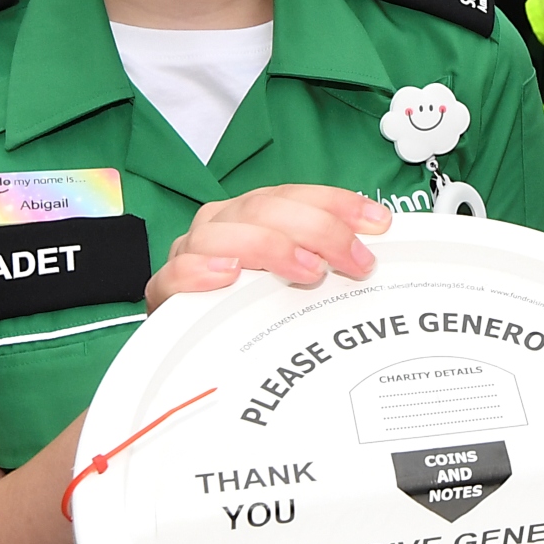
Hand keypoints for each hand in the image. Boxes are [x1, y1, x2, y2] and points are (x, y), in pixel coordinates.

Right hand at [145, 184, 389, 309]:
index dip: (337, 203)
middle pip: (265, 208)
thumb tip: (370, 257)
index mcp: (252, 213)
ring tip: (307, 270)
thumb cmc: (250, 307)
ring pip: (223, 232)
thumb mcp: (292, 278)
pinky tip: (228, 275)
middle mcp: (221, 224)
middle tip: (354, 261)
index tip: (377, 223)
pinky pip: (177, 272)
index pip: (295, 194)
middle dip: (318, 229)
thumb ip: (321, 260)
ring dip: (269, 246)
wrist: (192, 349)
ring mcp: (190, 253)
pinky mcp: (165, 289)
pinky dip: (202, 270)